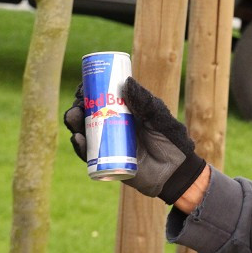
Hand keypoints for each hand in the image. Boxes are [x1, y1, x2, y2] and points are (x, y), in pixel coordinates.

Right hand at [64, 77, 205, 204]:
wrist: (176, 171)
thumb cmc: (172, 141)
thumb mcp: (159, 118)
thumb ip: (145, 102)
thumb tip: (126, 81)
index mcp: (126, 112)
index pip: (103, 98)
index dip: (90, 92)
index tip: (84, 86)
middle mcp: (114, 126)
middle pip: (89, 113)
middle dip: (78, 106)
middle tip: (78, 103)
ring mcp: (109, 143)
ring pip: (85, 131)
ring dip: (75, 123)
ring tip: (74, 117)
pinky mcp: (106, 161)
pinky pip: (89, 154)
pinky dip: (81, 147)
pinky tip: (78, 138)